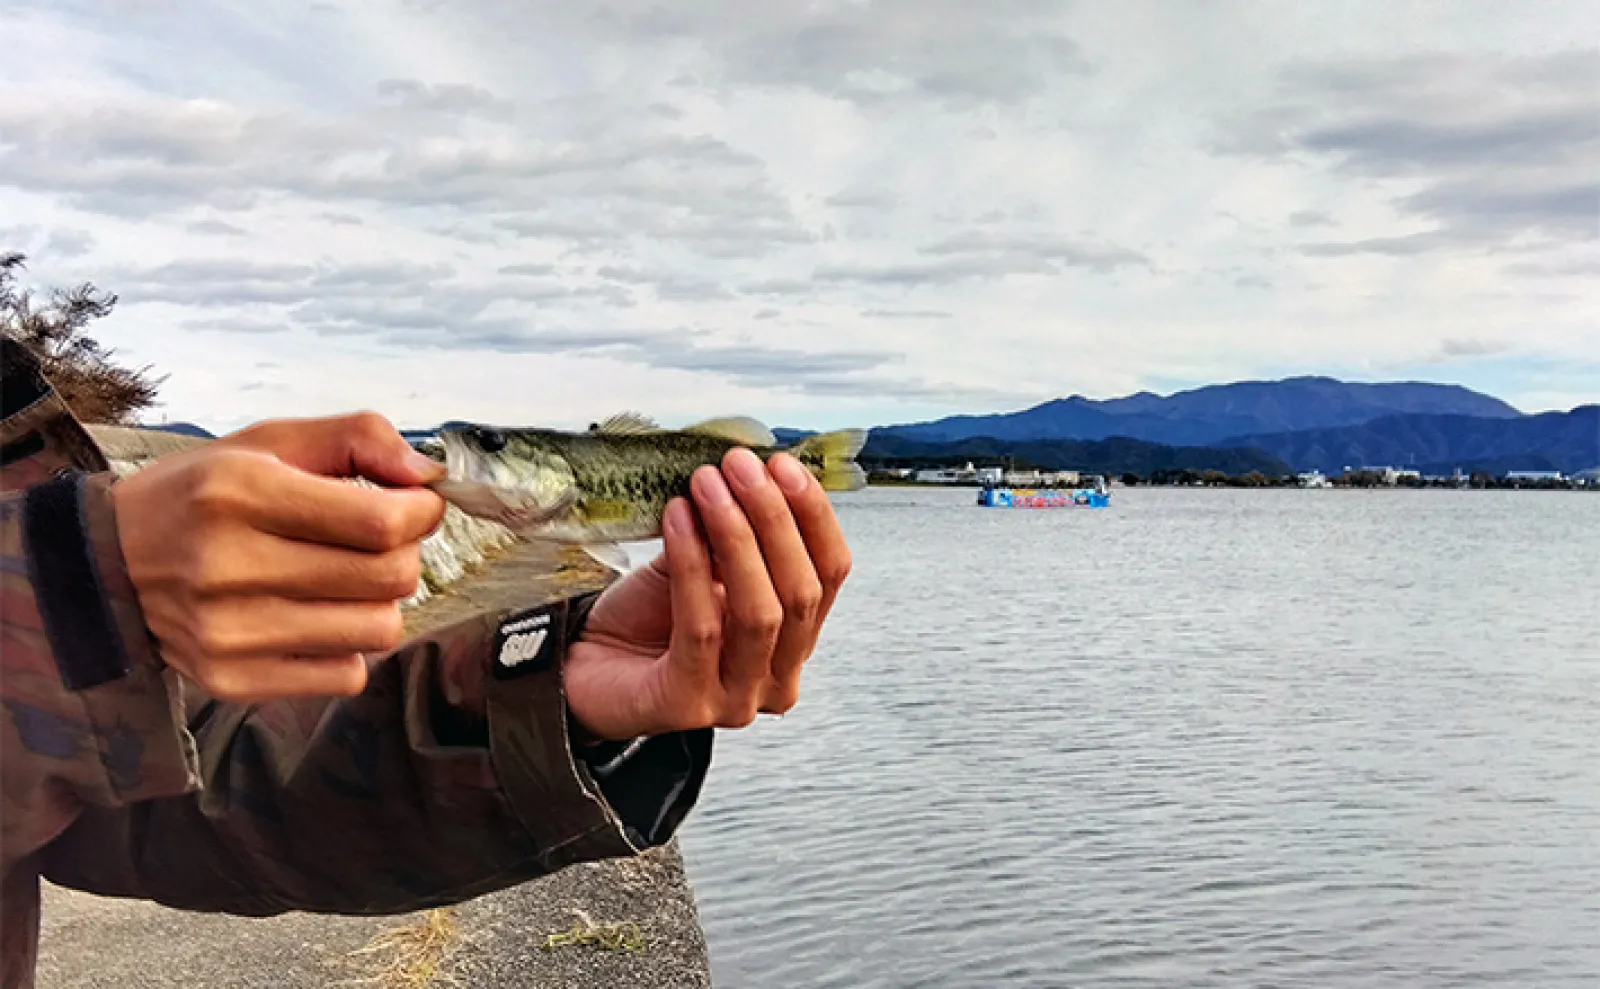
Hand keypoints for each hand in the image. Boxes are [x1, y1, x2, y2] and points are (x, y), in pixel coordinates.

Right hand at [111, 411, 447, 702]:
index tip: (415, 505)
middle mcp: (228, 566)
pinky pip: (347, 676)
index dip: (419, 513)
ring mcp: (227, 631)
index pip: (380, 522)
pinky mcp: (231, 679)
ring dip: (379, 603)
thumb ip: (360, 438)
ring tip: (344, 580)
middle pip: (388, 579)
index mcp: (240, 493)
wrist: (107, 565)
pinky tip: (316, 618)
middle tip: (379, 542)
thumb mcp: (271, 443)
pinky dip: (348, 647)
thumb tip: (429, 475)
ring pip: (378, 631)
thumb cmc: (204, 496)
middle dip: (404, 554)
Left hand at [563, 448, 852, 739]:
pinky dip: (691, 565)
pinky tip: (676, 519)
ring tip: (706, 484)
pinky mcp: (687, 706)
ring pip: (759, 614)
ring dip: (735, 536)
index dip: (813, 515)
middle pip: (800, 593)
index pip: (830, 574)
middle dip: (773, 519)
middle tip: (739, 465)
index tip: (782, 463)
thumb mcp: (702, 564)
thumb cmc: (649, 617)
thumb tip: (752, 473)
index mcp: (795, 640)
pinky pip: (700, 629)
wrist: (584, 666)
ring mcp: (737, 701)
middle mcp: (778, 679)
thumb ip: (732, 534)